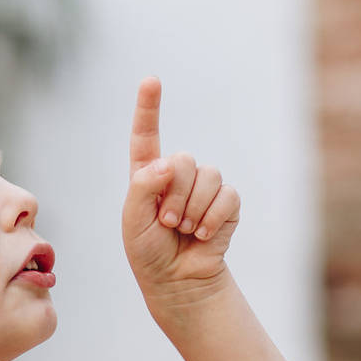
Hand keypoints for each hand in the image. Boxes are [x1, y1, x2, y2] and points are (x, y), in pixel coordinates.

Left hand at [122, 77, 239, 303]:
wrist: (177, 280)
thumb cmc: (148, 251)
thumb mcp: (133, 220)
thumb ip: (142, 187)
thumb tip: (168, 164)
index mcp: (147, 174)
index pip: (146, 135)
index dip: (148, 107)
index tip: (151, 80)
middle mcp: (176, 175)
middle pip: (183, 159)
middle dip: (175, 194)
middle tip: (168, 223)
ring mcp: (204, 187)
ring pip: (207, 176)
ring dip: (193, 209)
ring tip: (184, 230)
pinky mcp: (227, 202)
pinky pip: (227, 195)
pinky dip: (213, 218)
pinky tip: (204, 234)